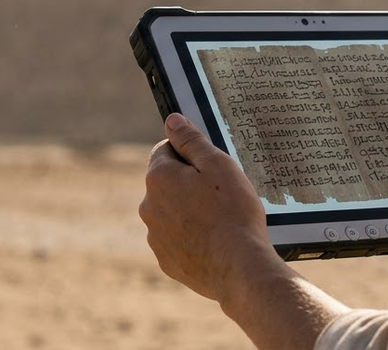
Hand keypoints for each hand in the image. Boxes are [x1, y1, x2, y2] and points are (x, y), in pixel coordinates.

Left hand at [139, 113, 275, 302]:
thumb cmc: (233, 212)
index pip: (166, 150)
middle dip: (188, 183)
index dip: (190, 154)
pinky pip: (176, 240)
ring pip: (171, 212)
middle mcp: (148, 206)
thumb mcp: (218, 164)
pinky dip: (191, 237)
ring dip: (188, 211)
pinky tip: (214, 241)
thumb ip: (191, 140)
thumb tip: (172, 120)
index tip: (212, 166)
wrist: (239, 267)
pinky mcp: (167, 261)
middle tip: (221, 193)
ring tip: (220, 220)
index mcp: (158, 178)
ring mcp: (156, 237)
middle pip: (167, 183)